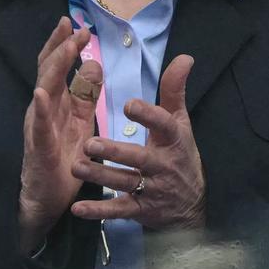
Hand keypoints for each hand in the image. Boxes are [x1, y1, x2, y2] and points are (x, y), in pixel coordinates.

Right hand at [20, 16, 102, 253]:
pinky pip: (37, 125)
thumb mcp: (81, 123)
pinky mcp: (37, 147)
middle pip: (49, 70)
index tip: (80, 26)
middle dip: (60, 46)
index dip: (67, 45)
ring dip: (53, 67)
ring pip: (44, 90)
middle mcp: (44, 109)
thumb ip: (86, 96)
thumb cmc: (64, 161)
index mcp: (58, 103)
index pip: (59, 67)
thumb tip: (93, 64)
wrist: (49, 200)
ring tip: (64, 46)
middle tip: (72, 25)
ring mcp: (38, 126)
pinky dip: (39, 108)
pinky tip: (41, 93)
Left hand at [71, 54, 205, 232]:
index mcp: (173, 140)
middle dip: (115, 152)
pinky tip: (77, 208)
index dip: (148, 116)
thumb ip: (175, 90)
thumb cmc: (179, 154)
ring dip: (100, 176)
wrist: (192, 206)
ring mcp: (151, 189)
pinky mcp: (140, 210)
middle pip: (139, 158)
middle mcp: (163, 165)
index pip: (164, 125)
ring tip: (76, 166)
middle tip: (89, 143)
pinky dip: (98, 212)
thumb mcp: (181, 123)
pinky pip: (118, 211)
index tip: (128, 105)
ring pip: (124, 183)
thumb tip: (185, 56)